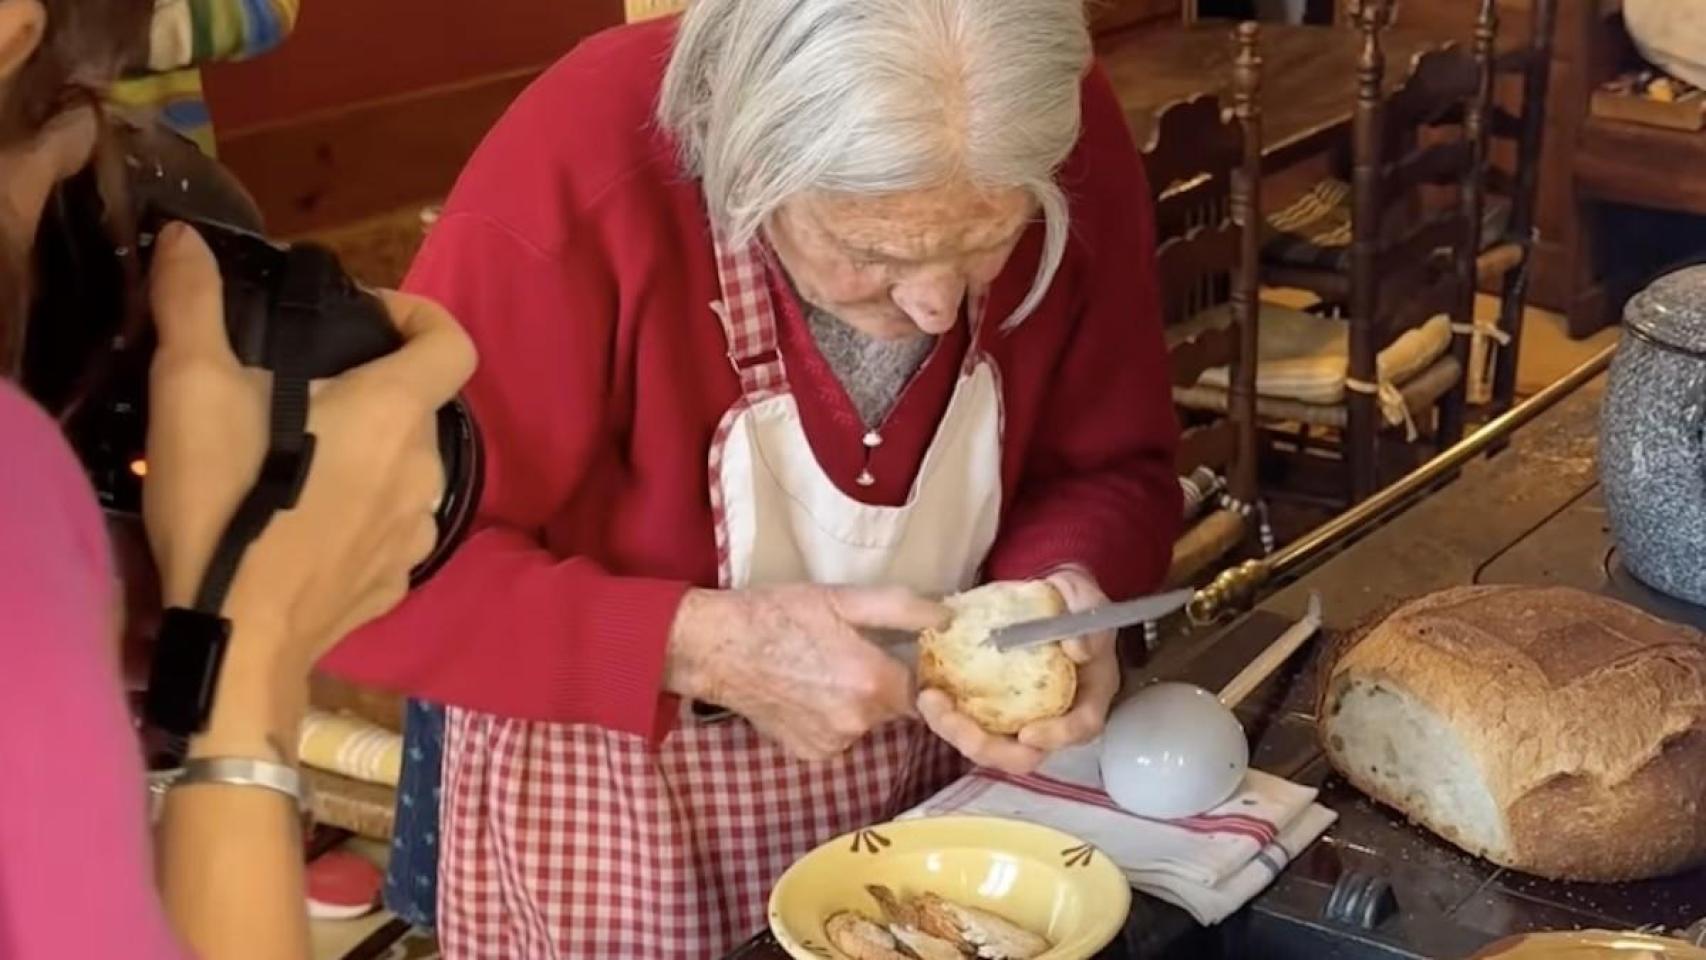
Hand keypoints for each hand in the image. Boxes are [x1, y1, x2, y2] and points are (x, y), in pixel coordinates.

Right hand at [142, 222, 475, 680]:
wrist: (237, 636)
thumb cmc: (223, 503)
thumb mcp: (192, 389)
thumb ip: (195, 304)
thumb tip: (187, 237)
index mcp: (394, 412)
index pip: (453, 342)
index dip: (421, 317)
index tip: (370, 316)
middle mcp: (424, 468)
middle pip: (417, 406)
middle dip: (368, 389)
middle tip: (298, 392)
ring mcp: (418, 531)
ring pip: (403, 468)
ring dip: (364, 453)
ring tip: (295, 459)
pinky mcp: (396, 582)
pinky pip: (389, 528)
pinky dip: (360, 514)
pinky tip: (305, 523)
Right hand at [666, 584, 948, 760]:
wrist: (718, 648)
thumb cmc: (780, 614)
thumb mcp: (844, 598)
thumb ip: (903, 610)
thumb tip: (948, 619)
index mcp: (873, 682)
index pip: (928, 691)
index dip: (927, 675)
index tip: (914, 658)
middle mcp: (858, 721)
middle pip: (897, 707)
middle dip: (886, 684)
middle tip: (855, 653)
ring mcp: (833, 743)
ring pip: (868, 722)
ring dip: (859, 702)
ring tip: (825, 670)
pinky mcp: (812, 754)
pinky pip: (841, 736)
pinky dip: (834, 719)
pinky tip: (808, 693)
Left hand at [918, 567, 1120, 774]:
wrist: (1045, 601)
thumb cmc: (1068, 601)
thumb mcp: (1082, 595)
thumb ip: (1085, 614)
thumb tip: (1078, 649)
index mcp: (1087, 694)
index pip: (1081, 728)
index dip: (1056, 737)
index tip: (1027, 732)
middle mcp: (1055, 717)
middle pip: (1025, 755)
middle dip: (987, 746)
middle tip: (951, 716)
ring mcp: (1021, 717)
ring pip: (990, 747)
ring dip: (956, 731)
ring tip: (930, 699)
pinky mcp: (992, 709)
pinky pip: (969, 724)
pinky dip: (947, 716)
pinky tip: (927, 693)